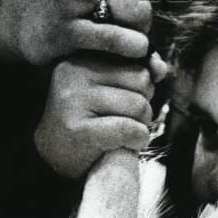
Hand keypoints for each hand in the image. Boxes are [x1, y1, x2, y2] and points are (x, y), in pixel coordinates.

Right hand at [34, 54, 159, 178]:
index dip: (142, 89)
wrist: (57, 159)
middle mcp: (73, 73)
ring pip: (139, 105)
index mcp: (81, 58)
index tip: (123, 103)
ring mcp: (73, 101)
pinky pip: (130, 129)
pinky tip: (123, 145)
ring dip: (141, 125)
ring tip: (119, 134)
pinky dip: (137, 140)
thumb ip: (138, 73)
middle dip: (142, 106)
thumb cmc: (92, 123)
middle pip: (142, 80)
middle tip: (121, 121)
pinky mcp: (78, 130)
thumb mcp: (112, 90)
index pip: (138, 64)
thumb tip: (160, 68)